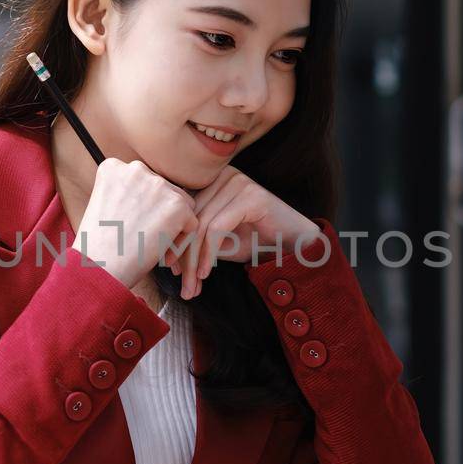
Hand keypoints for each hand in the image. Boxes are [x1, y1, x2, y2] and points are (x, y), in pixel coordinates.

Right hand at [74, 158, 199, 288]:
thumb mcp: (105, 206)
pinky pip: (192, 223)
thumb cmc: (98, 247)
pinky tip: (162, 256)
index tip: (131, 228)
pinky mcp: (177, 205)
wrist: (98, 269)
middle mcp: (136, 169)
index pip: (144, 183)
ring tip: (153, 248)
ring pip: (181, 205)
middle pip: (165, 191)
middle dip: (160, 215)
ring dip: (173, 226)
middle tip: (144, 240)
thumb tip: (155, 200)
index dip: (144, 208)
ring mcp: (158, 185)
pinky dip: (182, 243)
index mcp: (114, 168)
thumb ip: (128, 194)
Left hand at [170, 166, 323, 299]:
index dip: (174, 241)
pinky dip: (208, 253)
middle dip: (183, 256)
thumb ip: (195, 241)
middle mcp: (223, 177)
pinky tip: (205, 274)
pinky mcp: (250, 195)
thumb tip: (165, 257)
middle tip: (182, 285)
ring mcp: (237, 183)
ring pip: (201, 225)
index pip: (184, 212)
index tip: (169, 270)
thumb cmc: (257, 242)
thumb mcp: (219, 242)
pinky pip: (218, 228)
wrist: (297, 245)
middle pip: (191, 219)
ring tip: (192, 286)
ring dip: (193, 261)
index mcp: (212, 182)